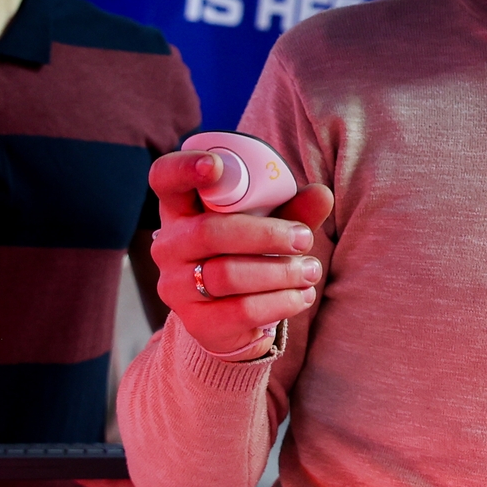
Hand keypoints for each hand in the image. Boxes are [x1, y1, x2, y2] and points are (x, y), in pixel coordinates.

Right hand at [147, 149, 333, 358]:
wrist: (234, 318)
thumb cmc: (250, 254)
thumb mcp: (270, 225)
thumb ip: (292, 209)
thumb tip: (322, 194)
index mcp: (182, 208)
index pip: (165, 178)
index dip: (183, 168)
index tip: (214, 164)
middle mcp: (169, 245)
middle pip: (208, 232)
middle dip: (265, 235)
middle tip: (305, 239)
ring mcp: (176, 286)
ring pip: (227, 274)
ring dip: (279, 272)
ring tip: (310, 271)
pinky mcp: (196, 322)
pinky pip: (240, 310)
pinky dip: (280, 302)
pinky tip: (301, 296)